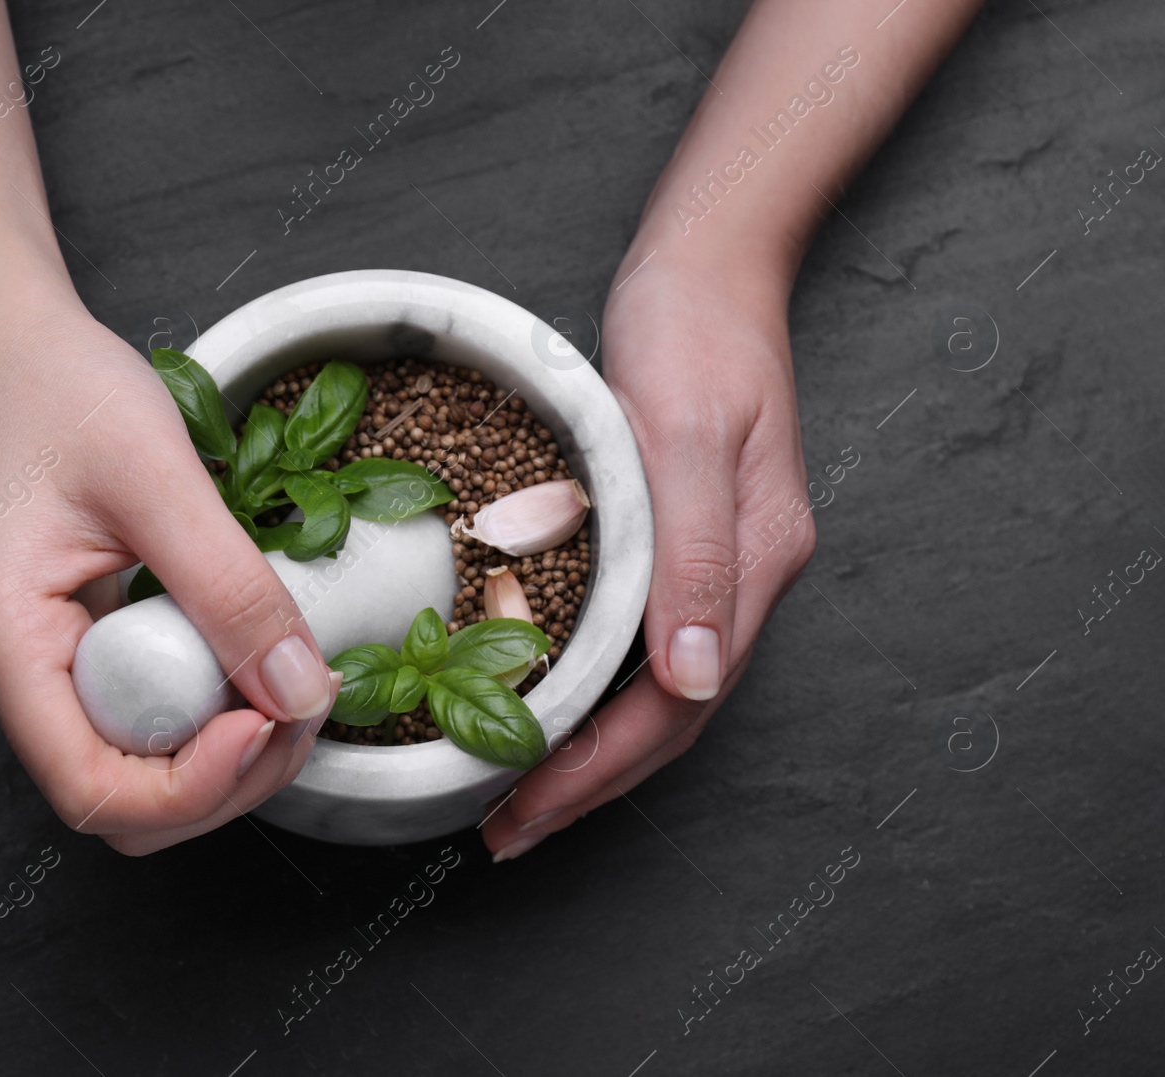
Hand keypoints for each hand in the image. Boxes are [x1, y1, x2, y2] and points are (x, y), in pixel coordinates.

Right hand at [0, 296, 338, 854]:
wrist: (11, 347)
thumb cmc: (58, 392)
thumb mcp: (159, 478)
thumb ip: (231, 588)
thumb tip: (300, 691)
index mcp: (3, 642)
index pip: (93, 789)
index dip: (194, 786)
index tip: (268, 721)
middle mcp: (10, 677)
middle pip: (122, 801)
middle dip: (226, 778)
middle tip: (304, 704)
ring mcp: (41, 669)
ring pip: (138, 773)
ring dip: (226, 753)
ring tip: (291, 683)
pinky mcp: (75, 651)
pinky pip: (145, 718)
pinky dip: (208, 708)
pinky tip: (254, 661)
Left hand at [481, 252, 815, 859]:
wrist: (710, 267)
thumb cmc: (695, 334)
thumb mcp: (689, 435)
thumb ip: (695, 555)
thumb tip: (691, 679)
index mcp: (753, 565)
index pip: (675, 706)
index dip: (597, 770)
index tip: (524, 811)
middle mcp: (740, 580)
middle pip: (667, 716)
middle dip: (584, 781)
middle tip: (503, 829)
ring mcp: (715, 565)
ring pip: (652, 689)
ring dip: (585, 748)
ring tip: (513, 791)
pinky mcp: (681, 541)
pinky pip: (635, 641)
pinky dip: (589, 687)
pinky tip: (541, 698)